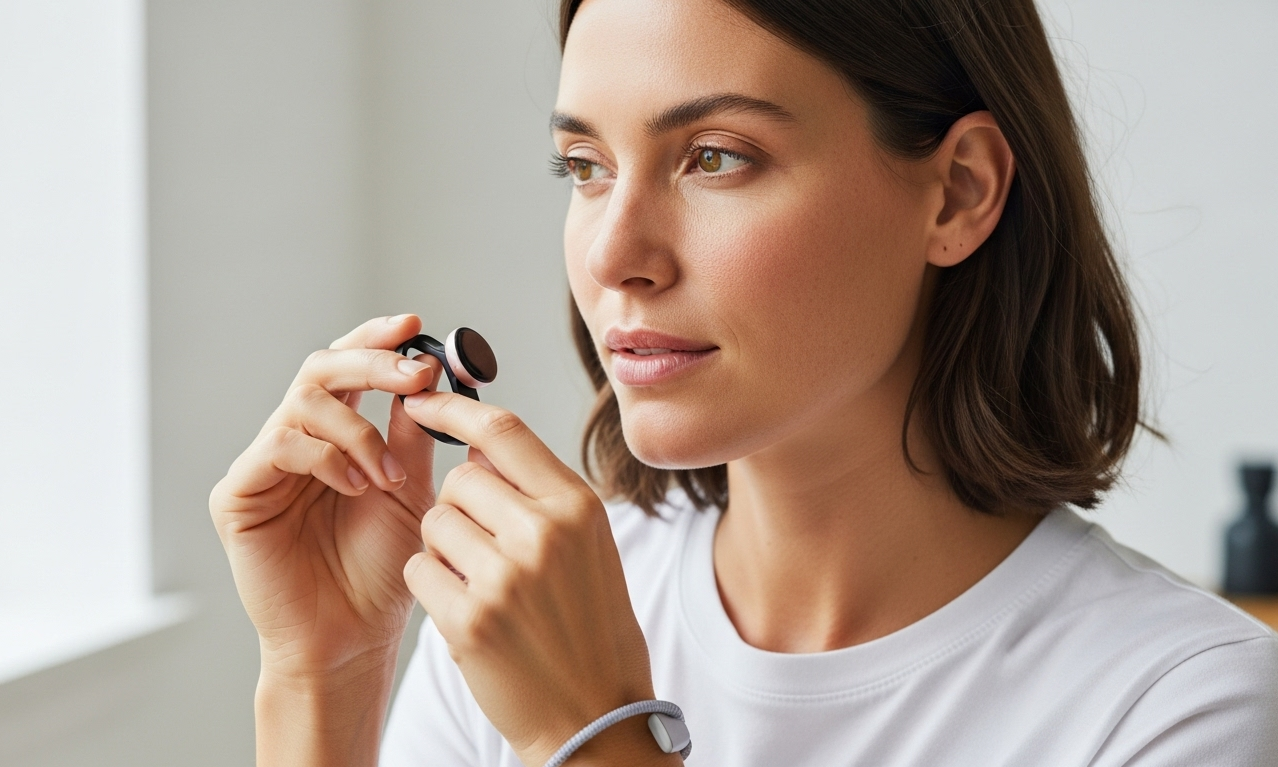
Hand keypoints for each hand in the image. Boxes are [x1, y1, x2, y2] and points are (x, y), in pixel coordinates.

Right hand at [210, 315, 440, 678]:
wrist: (353, 636)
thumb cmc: (382, 570)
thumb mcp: (410, 490)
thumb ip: (413, 435)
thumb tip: (431, 374)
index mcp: (338, 433)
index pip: (351, 367)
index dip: (378, 339)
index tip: (417, 326)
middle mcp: (298, 439)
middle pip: (322, 367)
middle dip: (373, 362)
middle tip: (415, 373)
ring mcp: (264, 464)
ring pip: (304, 401)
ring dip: (358, 428)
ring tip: (387, 474)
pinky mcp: (238, 493)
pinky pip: (280, 445)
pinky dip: (326, 456)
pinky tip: (354, 487)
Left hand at [401, 391, 677, 766]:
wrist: (595, 714)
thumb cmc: (590, 624)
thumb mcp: (586, 543)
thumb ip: (539, 490)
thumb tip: (475, 440)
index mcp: (577, 506)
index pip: (502, 428)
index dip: (453, 406)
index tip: (423, 398)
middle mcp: (543, 533)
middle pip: (460, 478)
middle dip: (459, 505)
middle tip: (485, 545)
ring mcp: (505, 577)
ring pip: (434, 522)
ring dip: (444, 548)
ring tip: (484, 584)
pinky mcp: (469, 620)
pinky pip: (418, 569)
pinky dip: (432, 585)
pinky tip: (468, 610)